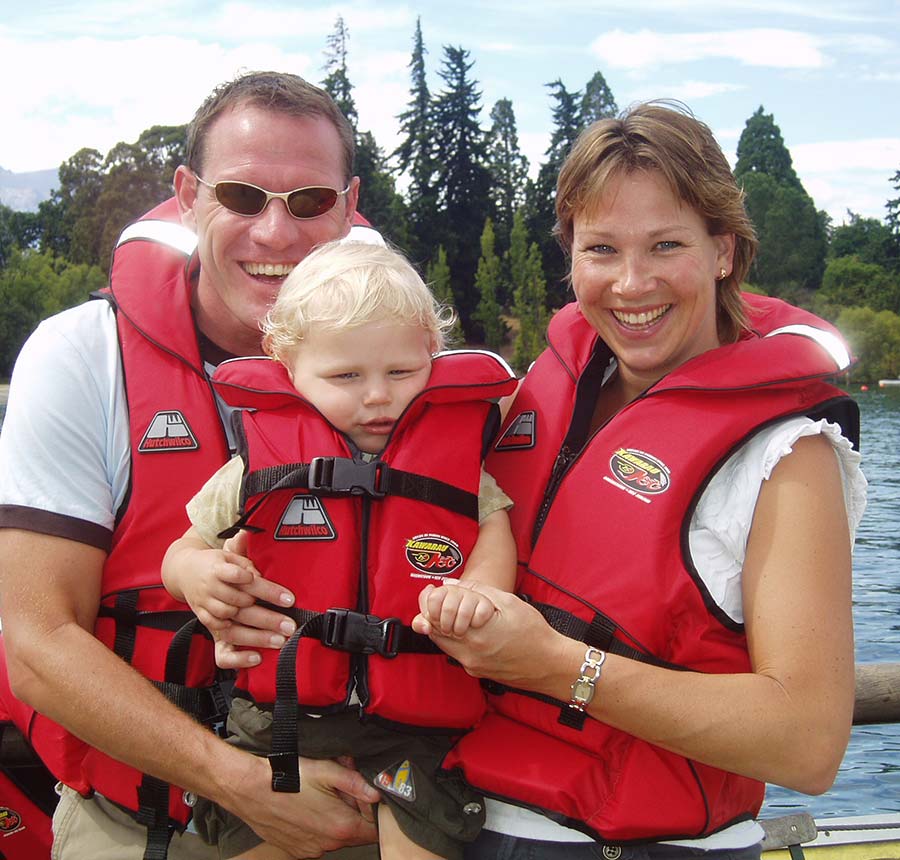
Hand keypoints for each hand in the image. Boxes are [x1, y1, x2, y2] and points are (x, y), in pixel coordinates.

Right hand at [207, 530, 297, 663]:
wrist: (184, 571)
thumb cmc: (217, 563)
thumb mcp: (231, 554)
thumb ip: (248, 560)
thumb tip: (262, 570)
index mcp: (218, 568)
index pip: (243, 579)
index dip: (266, 588)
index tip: (288, 598)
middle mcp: (210, 588)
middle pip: (240, 605)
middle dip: (267, 618)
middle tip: (289, 625)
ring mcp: (205, 605)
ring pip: (231, 624)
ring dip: (256, 634)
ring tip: (278, 640)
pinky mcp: (204, 620)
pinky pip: (219, 637)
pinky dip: (236, 646)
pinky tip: (255, 654)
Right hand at [225, 752, 378, 855]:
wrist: (251, 790)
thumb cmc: (287, 778)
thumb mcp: (328, 771)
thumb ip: (356, 783)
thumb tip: (377, 791)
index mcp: (341, 826)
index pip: (375, 829)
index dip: (375, 811)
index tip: (366, 793)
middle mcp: (328, 844)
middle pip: (356, 833)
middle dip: (355, 811)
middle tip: (342, 788)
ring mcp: (311, 849)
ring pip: (336, 836)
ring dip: (336, 818)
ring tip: (323, 794)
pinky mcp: (297, 849)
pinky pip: (318, 841)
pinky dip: (319, 826)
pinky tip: (309, 806)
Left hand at [412, 583, 564, 690]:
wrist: (550, 664)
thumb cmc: (534, 633)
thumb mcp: (508, 602)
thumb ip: (476, 591)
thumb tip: (450, 584)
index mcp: (477, 633)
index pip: (437, 617)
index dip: (431, 602)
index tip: (433, 591)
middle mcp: (470, 653)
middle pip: (436, 632)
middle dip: (435, 613)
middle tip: (441, 599)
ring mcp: (472, 665)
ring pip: (445, 644)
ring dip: (444, 627)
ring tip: (456, 612)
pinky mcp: (477, 672)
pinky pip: (457, 653)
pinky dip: (456, 639)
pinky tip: (469, 628)